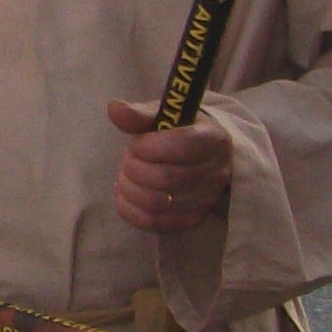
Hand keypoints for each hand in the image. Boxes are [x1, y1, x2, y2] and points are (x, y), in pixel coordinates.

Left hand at [108, 99, 232, 233]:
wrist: (204, 157)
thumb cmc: (180, 132)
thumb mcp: (165, 115)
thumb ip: (140, 114)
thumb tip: (114, 109)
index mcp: (214, 139)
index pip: (181, 147)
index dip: (148, 146)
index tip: (137, 143)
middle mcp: (217, 172)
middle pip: (165, 178)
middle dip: (134, 167)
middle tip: (128, 158)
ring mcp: (206, 200)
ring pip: (157, 203)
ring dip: (129, 188)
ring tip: (125, 175)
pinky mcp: (192, 220)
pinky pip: (154, 222)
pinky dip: (130, 209)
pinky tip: (125, 194)